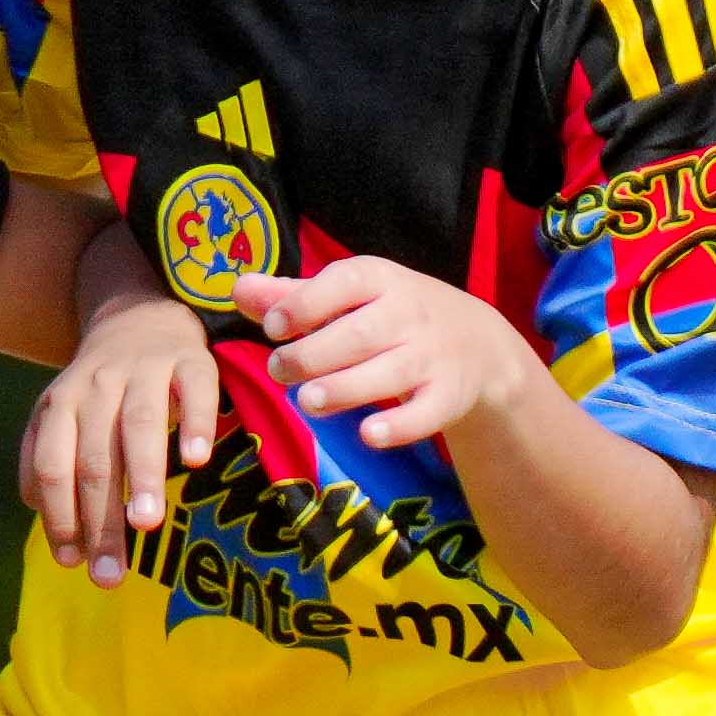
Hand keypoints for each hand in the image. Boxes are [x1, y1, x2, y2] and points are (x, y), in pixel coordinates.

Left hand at [21, 271, 217, 584]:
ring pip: (139, 424)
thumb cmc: (101, 388)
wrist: (139, 316)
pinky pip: (194, 389)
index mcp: (60, 406)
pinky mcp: (191, 360)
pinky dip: (195, 423)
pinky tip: (196, 460)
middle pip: (94, 458)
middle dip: (100, 519)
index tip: (72, 563)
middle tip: (110, 573)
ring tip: (146, 524)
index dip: (60, 516)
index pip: (53, 467)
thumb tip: (50, 526)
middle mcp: (97, 387)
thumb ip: (48, 464)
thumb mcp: (61, 417)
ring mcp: (145, 370)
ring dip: (141, 476)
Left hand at [228, 261, 551, 450]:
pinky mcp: (448, 396)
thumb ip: (293, 296)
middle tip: (280, 371)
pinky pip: (425, 413)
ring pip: (388, 373)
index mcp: (379, 280)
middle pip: (360, 334)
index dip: (306, 303)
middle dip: (315, 355)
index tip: (272, 326)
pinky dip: (398, 426)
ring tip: (308, 402)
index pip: (344, 284)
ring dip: (346, 389)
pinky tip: (368, 434)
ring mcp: (430, 356)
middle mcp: (407, 314)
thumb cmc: (393, 315)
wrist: (478, 343)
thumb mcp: (350, 297)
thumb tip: (237, 289)